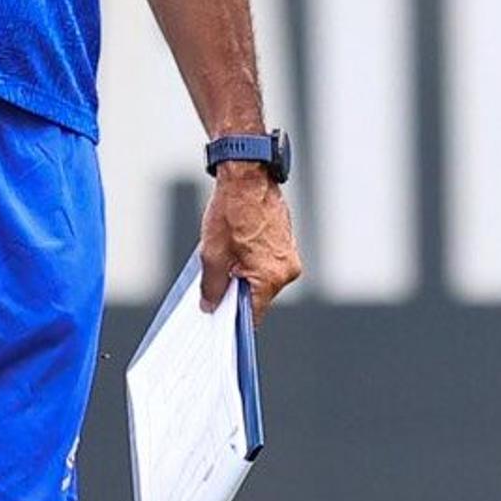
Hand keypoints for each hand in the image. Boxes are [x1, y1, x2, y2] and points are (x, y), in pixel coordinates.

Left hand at [199, 167, 303, 322]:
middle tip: (215, 285)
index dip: (234, 321)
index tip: (221, 324)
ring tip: (225, 258)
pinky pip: (268, 263)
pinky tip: (236, 248)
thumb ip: (212, 287)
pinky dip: (252, 262)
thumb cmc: (232, 211)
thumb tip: (210, 305)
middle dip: (236, 294)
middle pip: (258, 297)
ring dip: (244, 276)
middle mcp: (287, 270)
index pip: (254, 315)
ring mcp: (290, 256)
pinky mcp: (287, 243)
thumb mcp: (212, 255)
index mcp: (271, 277)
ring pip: (263, 280)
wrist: (248, 176)